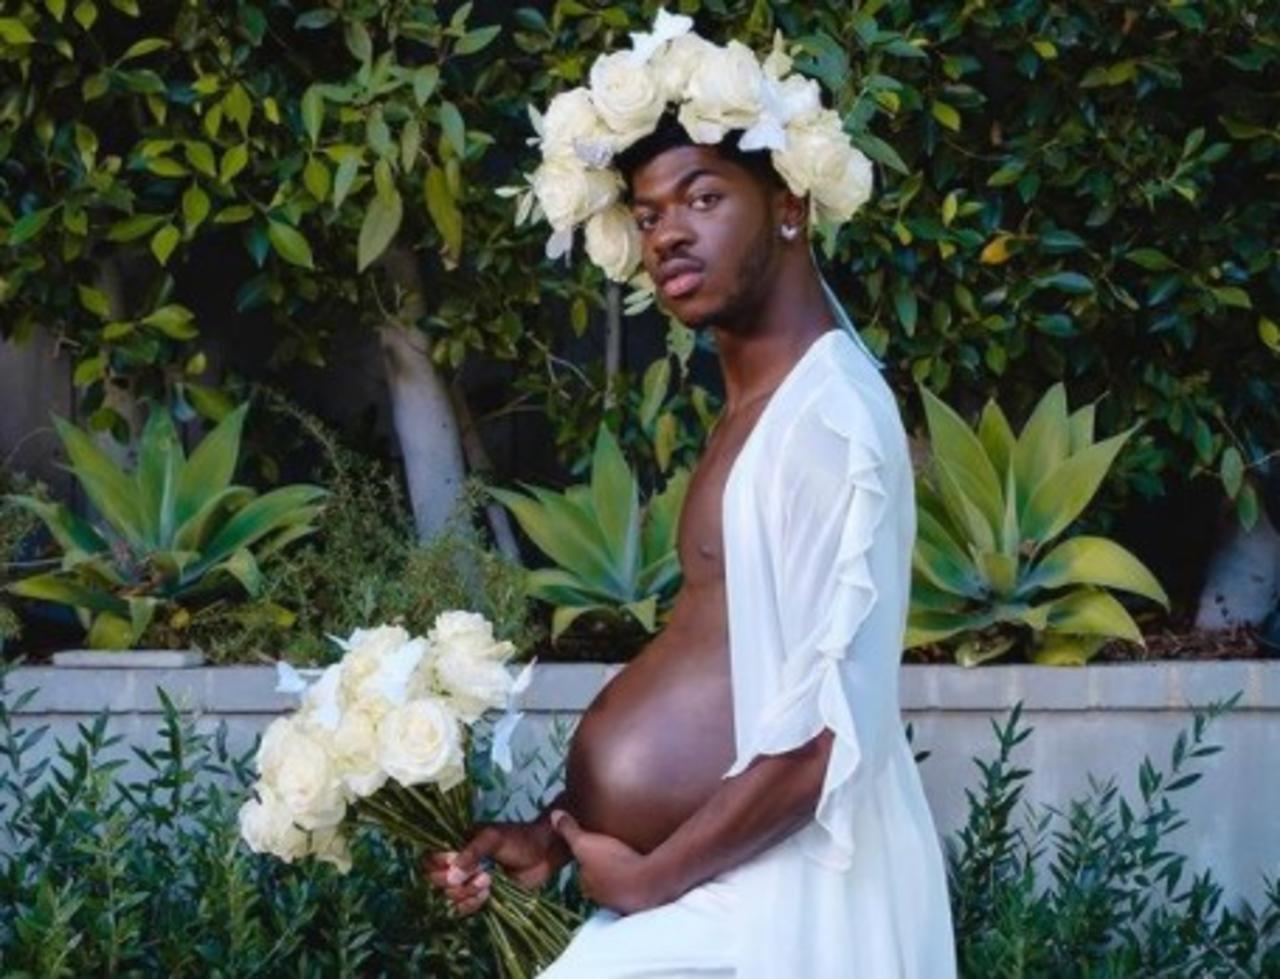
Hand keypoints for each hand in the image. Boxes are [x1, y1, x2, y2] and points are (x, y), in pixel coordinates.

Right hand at [423, 819, 571, 916]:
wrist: (544, 854)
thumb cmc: (519, 839)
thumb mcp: (494, 837)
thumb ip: (472, 852)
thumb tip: (451, 874)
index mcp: (457, 843)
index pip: (429, 857)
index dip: (437, 864)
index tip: (453, 862)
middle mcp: (458, 863)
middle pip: (435, 880)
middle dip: (454, 880)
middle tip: (480, 872)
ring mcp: (468, 881)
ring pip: (449, 895)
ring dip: (465, 892)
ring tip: (488, 881)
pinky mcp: (478, 897)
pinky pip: (462, 908)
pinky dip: (471, 904)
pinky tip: (488, 895)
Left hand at [549, 809, 665, 914]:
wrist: (647, 883)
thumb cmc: (612, 863)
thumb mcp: (585, 842)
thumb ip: (569, 830)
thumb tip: (554, 815)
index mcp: (589, 885)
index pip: (584, 873)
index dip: (589, 860)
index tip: (596, 848)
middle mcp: (605, 899)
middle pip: (603, 882)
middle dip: (607, 870)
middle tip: (614, 852)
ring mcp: (625, 902)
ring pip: (622, 886)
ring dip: (626, 874)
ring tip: (633, 857)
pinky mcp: (645, 901)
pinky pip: (641, 888)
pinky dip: (643, 879)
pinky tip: (650, 868)